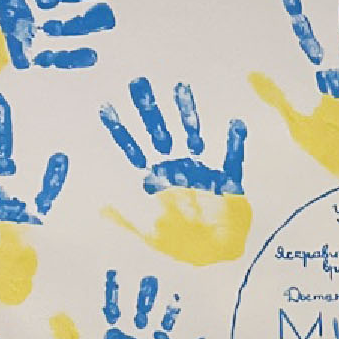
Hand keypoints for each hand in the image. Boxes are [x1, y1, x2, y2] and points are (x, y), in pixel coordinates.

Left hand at [100, 77, 252, 264]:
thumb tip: (102, 209)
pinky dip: (235, 143)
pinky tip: (236, 125)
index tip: (107, 107)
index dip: (121, 130)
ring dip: (187, 113)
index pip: (133, 150)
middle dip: (148, 109)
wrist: (218, 255)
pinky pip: (232, 159)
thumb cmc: (185, 244)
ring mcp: (202, 170)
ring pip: (192, 134)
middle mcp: (177, 168)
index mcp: (156, 180)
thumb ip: (128, 221)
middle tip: (136, 83)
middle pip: (159, 132)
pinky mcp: (227, 180)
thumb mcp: (151, 235)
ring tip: (180, 88)